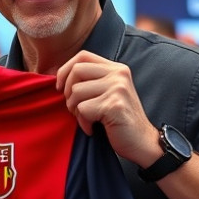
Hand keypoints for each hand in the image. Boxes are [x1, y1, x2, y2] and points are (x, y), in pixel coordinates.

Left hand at [55, 50, 158, 166]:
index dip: (65, 70)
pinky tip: (93, 128)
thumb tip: (57, 76)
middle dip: (68, 92)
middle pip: (76, 71)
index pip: (82, 56)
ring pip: (76, 92)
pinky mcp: (114, 105)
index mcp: (116, 68)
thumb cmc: (118, 120)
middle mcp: (119, 74)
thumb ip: (90, 81)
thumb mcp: (106, 93)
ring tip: (88, 119)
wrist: (141, 142)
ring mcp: (118, 88)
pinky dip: (83, 122)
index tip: (60, 87)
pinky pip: (83, 109)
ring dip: (76, 110)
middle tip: (76, 109)